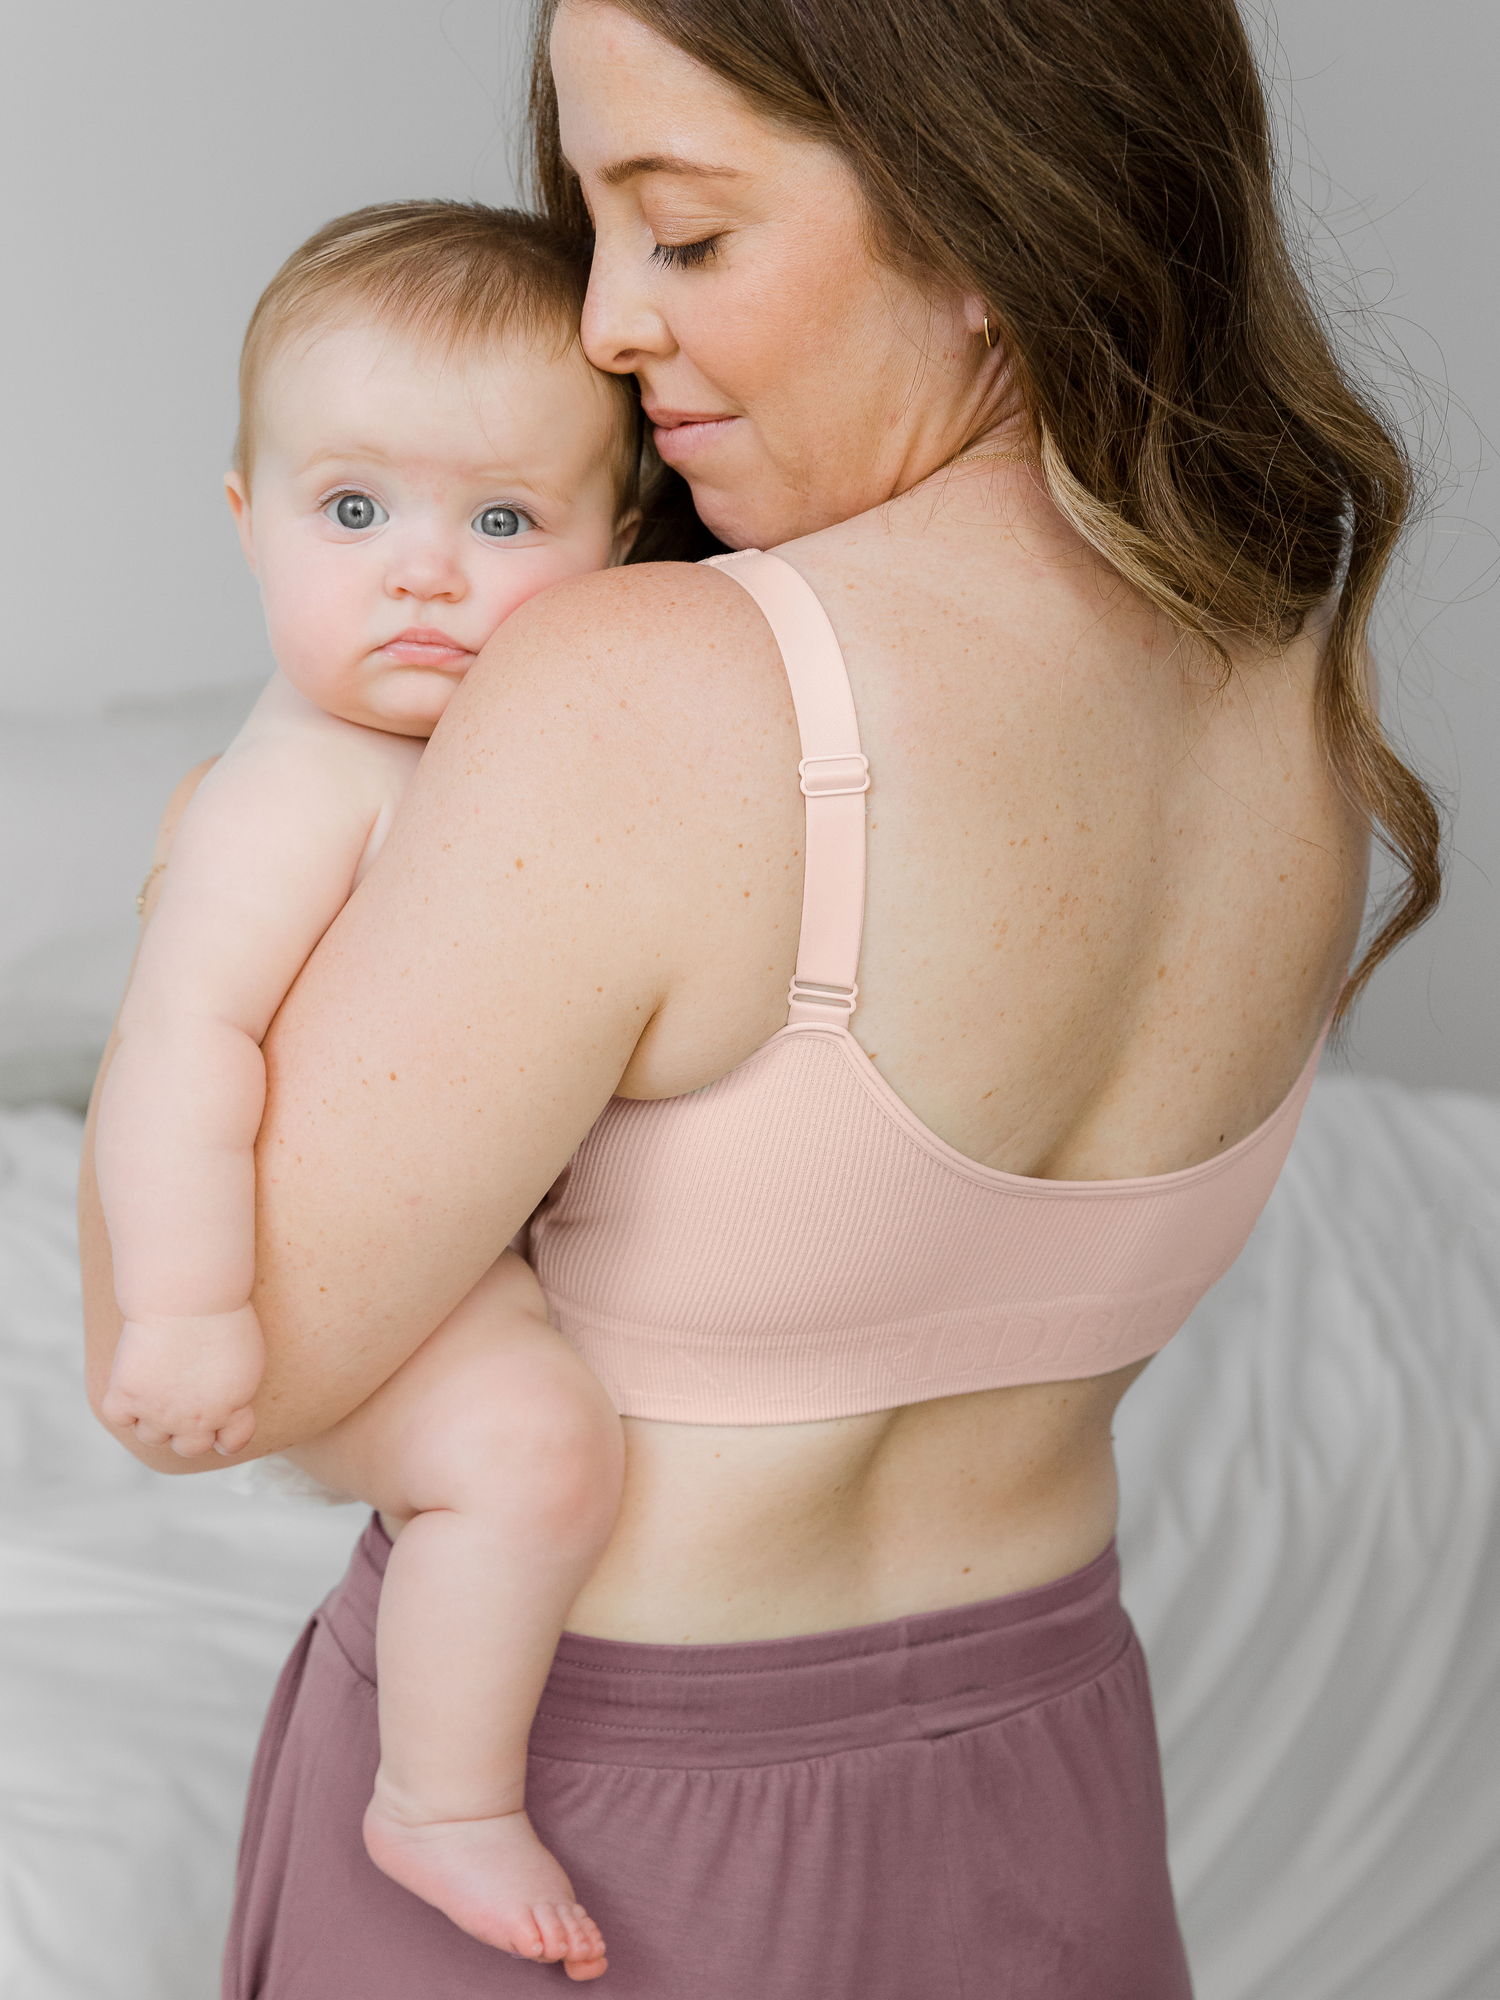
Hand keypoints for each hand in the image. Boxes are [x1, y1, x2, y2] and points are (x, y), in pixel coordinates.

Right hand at [101, 1304, 265, 1457]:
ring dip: (153, 1419)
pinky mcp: (127, 1396)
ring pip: (151, 1436)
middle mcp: (195, 1420)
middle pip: (189, 1448)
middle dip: (187, 1432)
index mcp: (232, 1410)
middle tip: (184, 1403)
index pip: (232, 1443)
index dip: (225, 1434)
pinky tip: (133, 1383)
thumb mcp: (247, 1359)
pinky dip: (122, 1405)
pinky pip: (118, 1417)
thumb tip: (223, 1402)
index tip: (219, 1420)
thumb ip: (235, 1391)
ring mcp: (158, 1412)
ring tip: (158, 1386)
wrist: (189, 1298)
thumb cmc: (223, 1315)